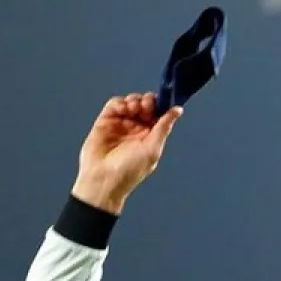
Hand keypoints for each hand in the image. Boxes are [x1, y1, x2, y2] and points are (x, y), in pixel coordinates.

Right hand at [71, 93, 182, 214]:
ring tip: (134, 109)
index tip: (161, 103)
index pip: (159, 114)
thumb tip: (178, 110)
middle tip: (146, 107)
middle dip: (148, 101)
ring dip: (135, 100)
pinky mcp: (105, 121)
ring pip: (131, 102)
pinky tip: (123, 108)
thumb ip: (164, 127)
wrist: (103, 179)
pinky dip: (120, 103)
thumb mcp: (152, 149)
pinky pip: (114, 104)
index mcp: (150, 136)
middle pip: (146, 105)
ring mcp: (121, 124)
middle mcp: (136, 129)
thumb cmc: (129, 171)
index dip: (161, 106)